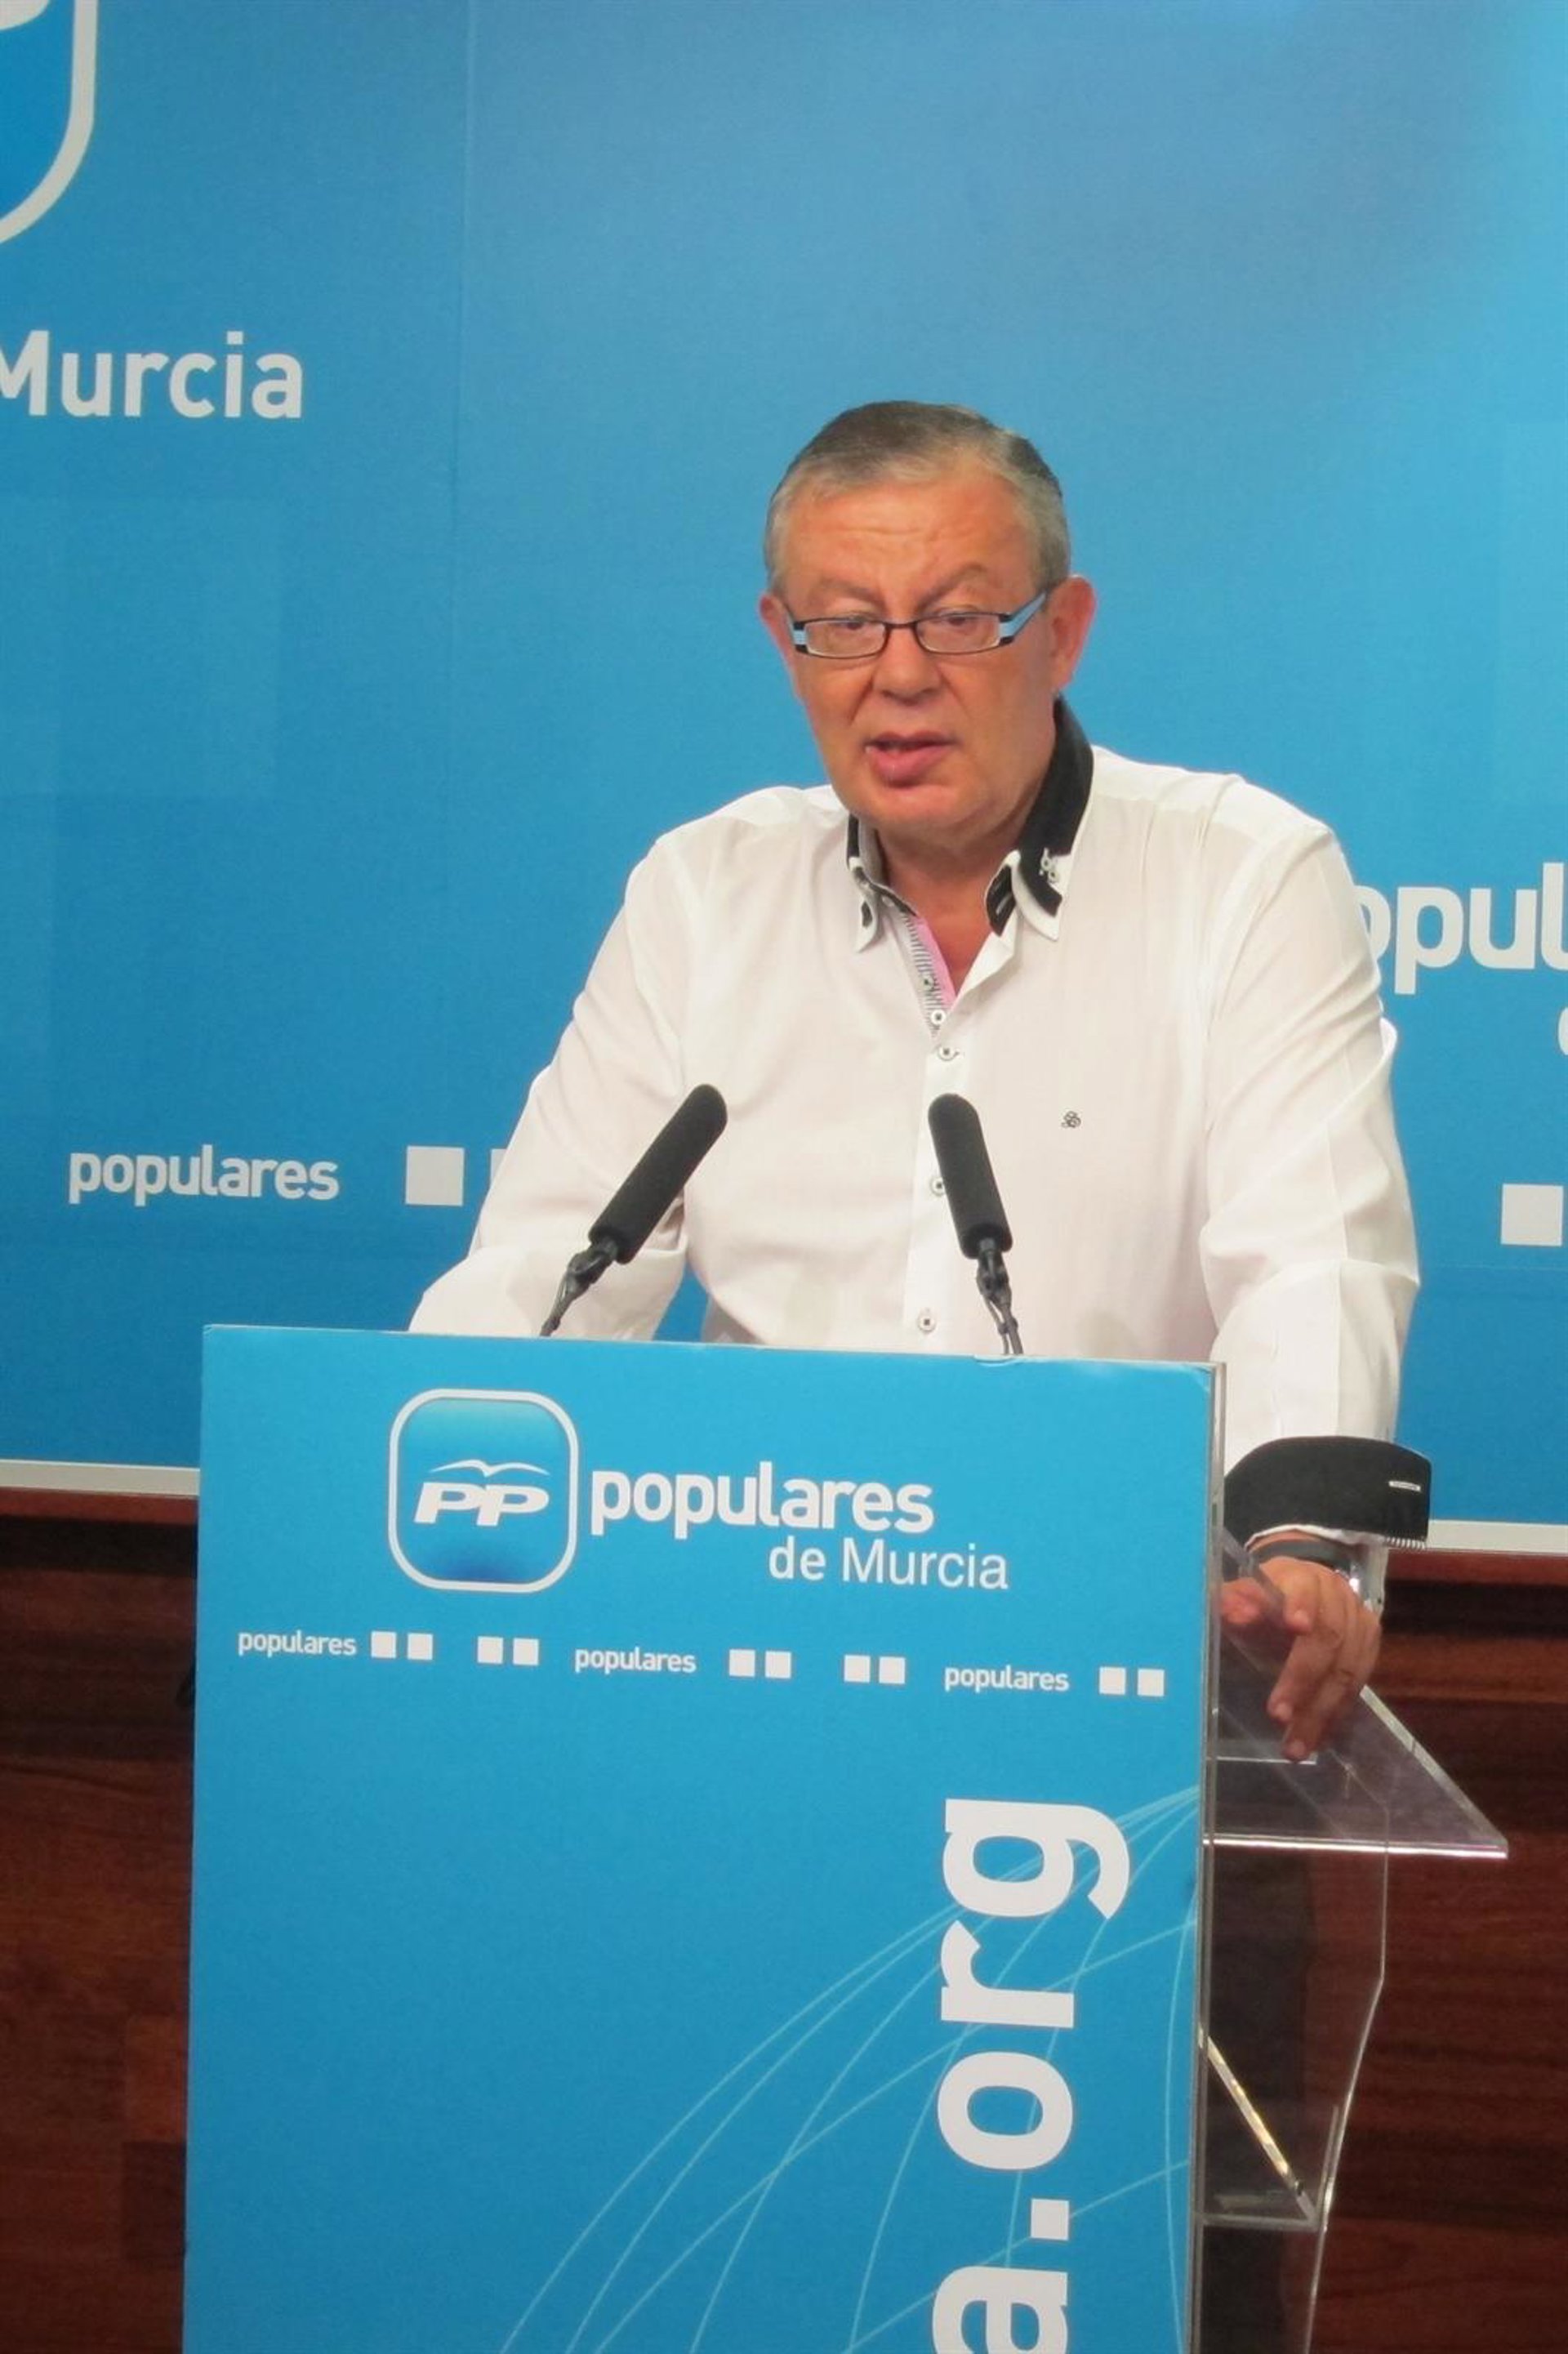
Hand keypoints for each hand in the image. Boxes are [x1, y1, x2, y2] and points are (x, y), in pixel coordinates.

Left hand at [1219, 1554, 1379, 1759]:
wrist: (1299, 1594)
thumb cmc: (1262, 1599)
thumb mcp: (1241, 1597)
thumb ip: (1233, 1603)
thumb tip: (1231, 1612)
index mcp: (1301, 1576)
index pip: (1305, 1587)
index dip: (1301, 1604)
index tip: (1296, 1625)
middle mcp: (1337, 1595)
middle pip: (1330, 1637)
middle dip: (1303, 1679)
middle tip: (1278, 1715)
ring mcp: (1359, 1623)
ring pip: (1348, 1669)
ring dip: (1321, 1711)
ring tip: (1295, 1745)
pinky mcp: (1369, 1648)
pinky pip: (1356, 1686)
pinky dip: (1335, 1715)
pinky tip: (1315, 1738)